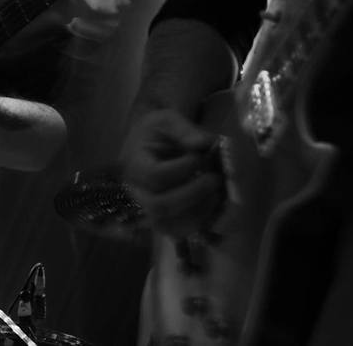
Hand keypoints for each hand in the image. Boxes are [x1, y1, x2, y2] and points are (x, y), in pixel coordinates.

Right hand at [120, 109, 223, 236]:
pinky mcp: (161, 222)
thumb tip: (205, 143)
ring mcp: (147, 211)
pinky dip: (199, 224)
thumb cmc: (157, 133)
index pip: (156, 176)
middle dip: (194, 195)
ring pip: (169, 225)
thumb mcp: (167, 120)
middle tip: (215, 179)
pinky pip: (178, 233)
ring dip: (200, 211)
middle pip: (159, 206)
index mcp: (134, 165)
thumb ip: (184, 129)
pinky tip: (213, 205)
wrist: (147, 146)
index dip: (183, 169)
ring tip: (217, 192)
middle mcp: (136, 193)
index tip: (200, 155)